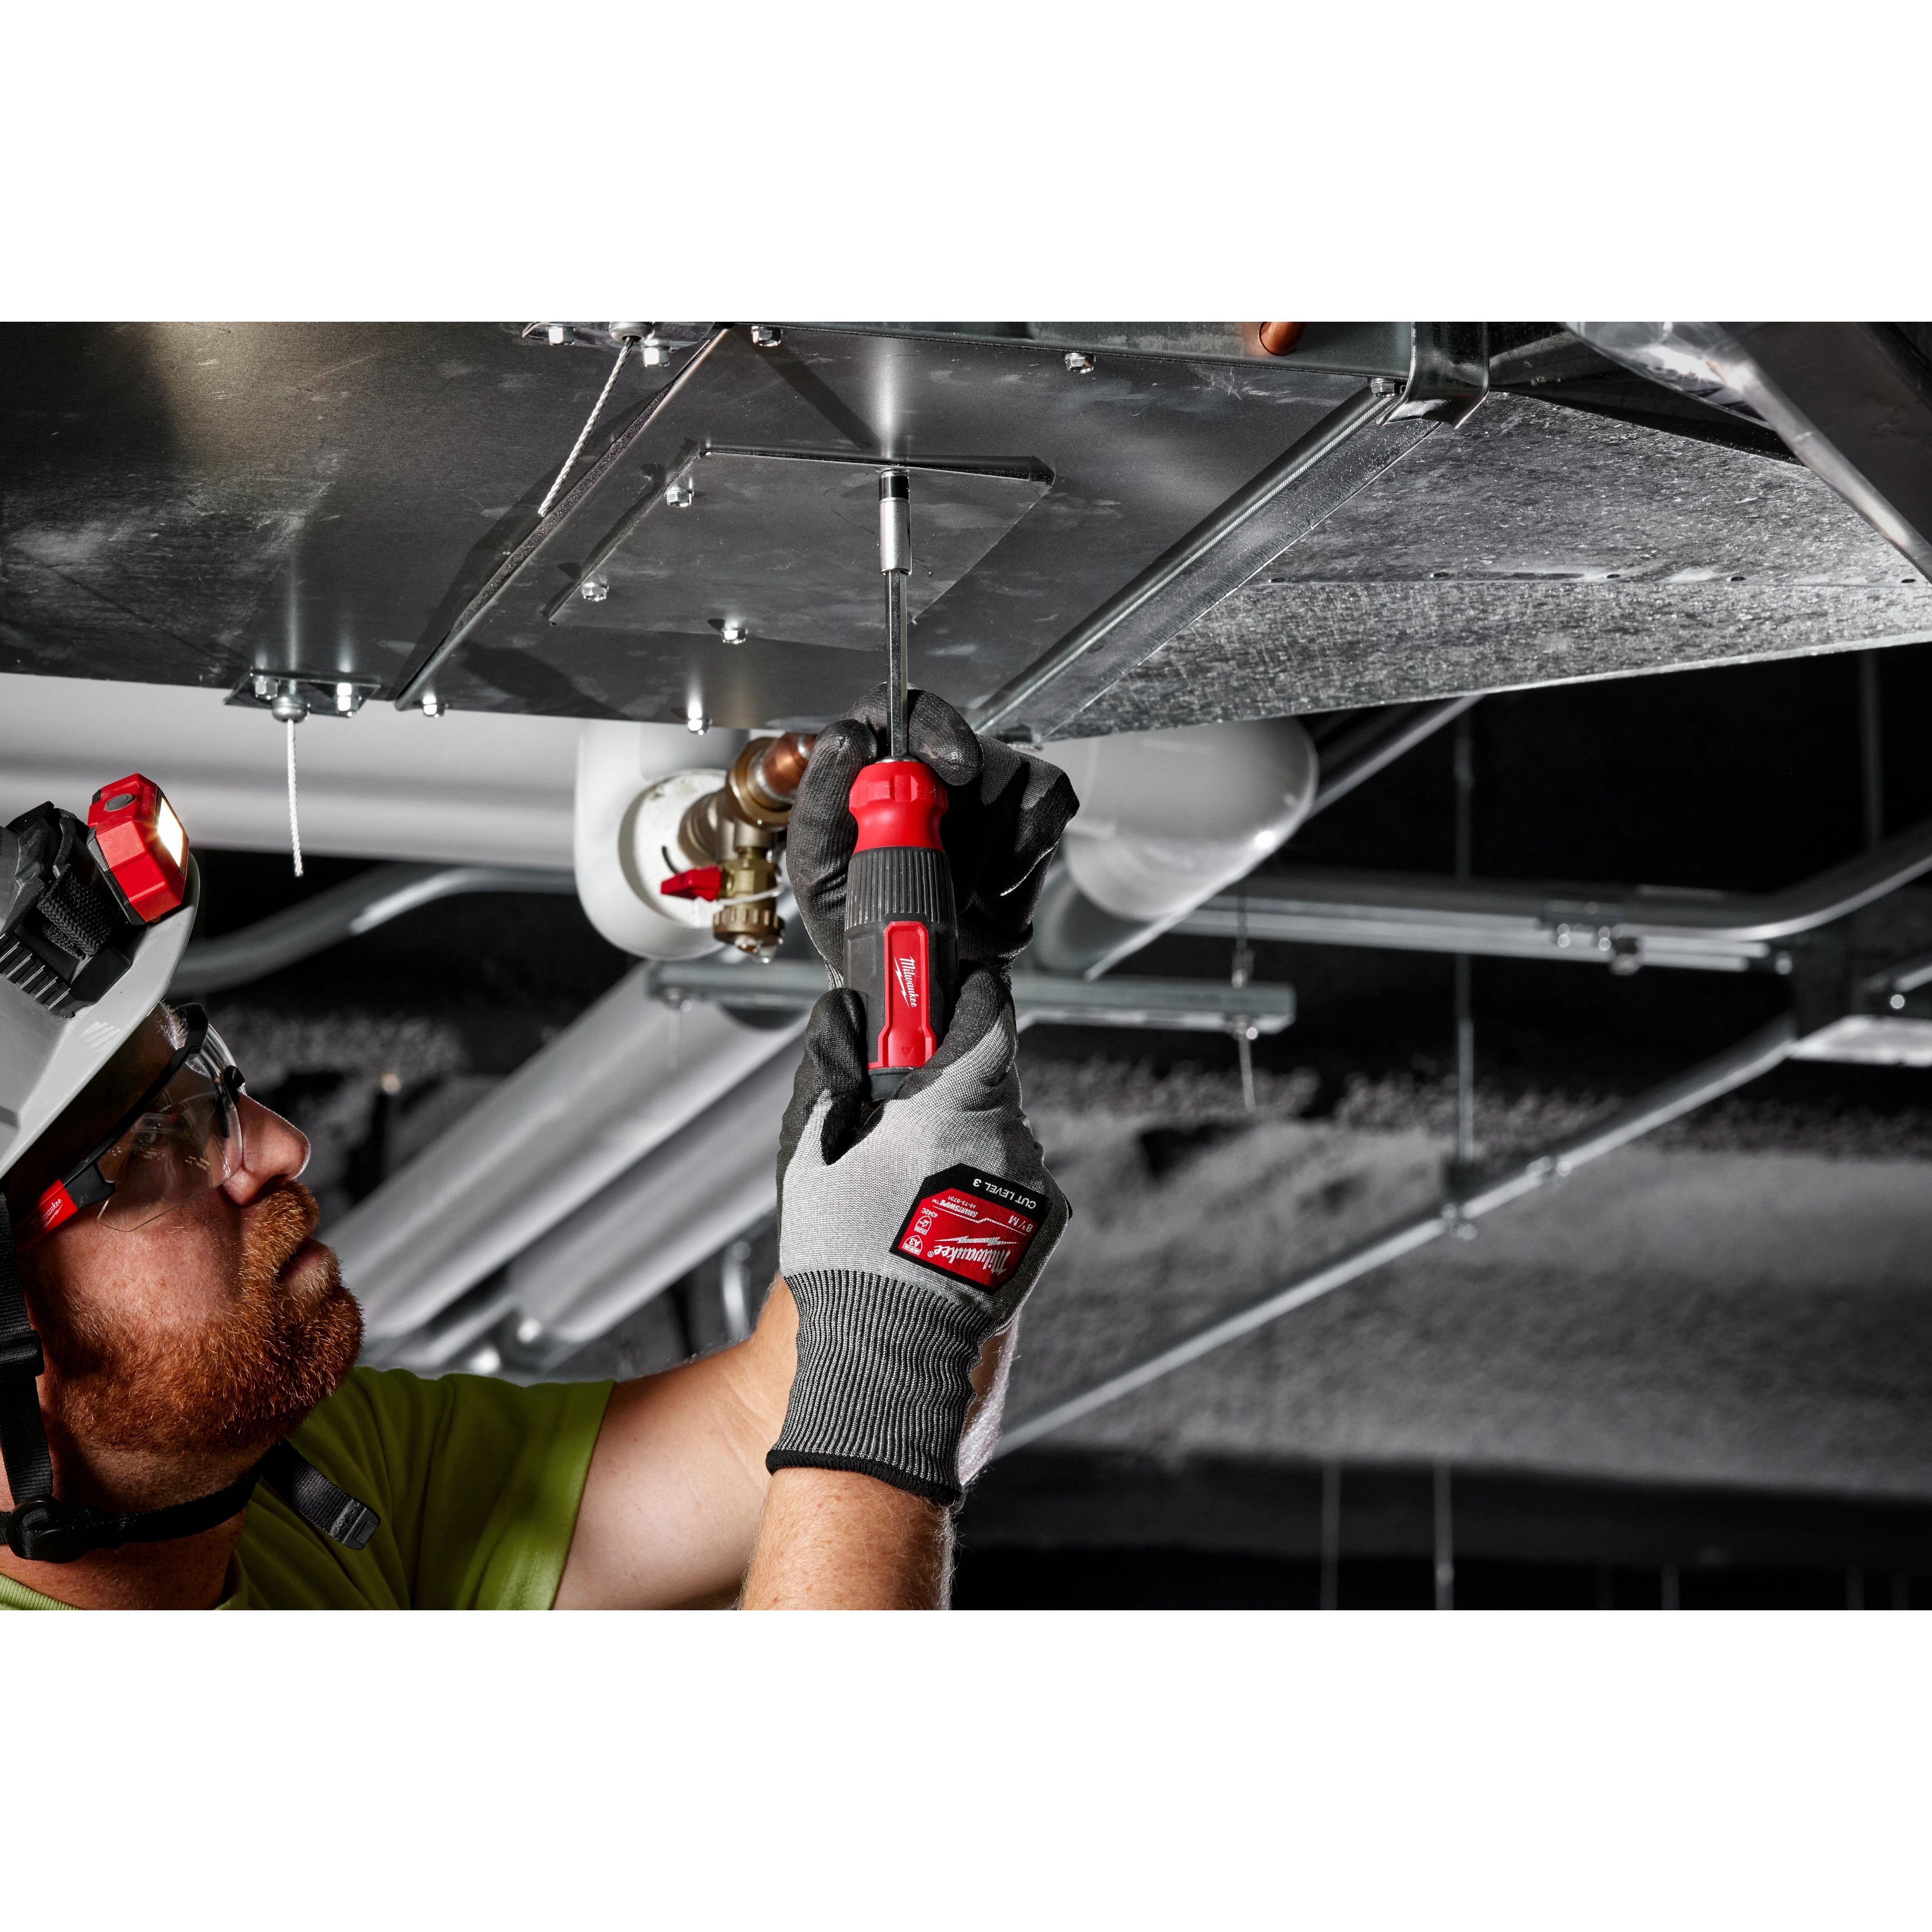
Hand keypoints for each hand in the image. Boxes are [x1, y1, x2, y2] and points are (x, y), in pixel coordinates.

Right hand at [768, 969, 1068, 1504]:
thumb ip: (832, 1074)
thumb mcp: (814, 1156)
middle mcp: (1007, 1139)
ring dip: (968, 1135)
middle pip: (992, 1078)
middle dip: (953, 1079)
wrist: (892, 1355)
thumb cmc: (846, 1259)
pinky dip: (985, 1179)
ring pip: (1004, 1131)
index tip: (958, 983)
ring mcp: (1032, 1184)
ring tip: (913, 1180)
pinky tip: (940, 1213)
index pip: (989, 1018)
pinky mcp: (1044, 1224)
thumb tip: (839, 1016)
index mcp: (952, 1109)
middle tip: (903, 1105)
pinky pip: (1016, 1177)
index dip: (973, 994)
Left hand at [785, 685, 1079, 975]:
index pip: (894, 711)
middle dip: (954, 781)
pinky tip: (991, 884)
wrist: (925, 975)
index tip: (941, 762)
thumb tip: (846, 740)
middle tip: (948, 825)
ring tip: (950, 888)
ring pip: (1001, 778)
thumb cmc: (866, 924)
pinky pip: (1041, 806)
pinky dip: (1017, 855)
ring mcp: (985, 788)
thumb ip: (821, 806)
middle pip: (956, 736)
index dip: (922, 724)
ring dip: (975, 848)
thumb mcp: (820, 872)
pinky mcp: (1032, 813)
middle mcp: (930, 770)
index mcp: (873, 774)